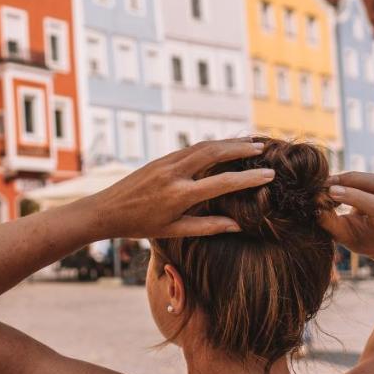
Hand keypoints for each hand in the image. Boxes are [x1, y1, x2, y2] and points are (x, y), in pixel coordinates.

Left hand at [83, 139, 275, 238]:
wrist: (105, 211)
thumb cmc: (139, 226)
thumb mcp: (173, 231)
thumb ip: (207, 227)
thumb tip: (238, 226)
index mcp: (180, 195)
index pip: (222, 183)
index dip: (249, 178)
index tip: (269, 175)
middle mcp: (174, 174)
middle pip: (214, 153)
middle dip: (240, 148)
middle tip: (262, 147)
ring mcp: (165, 163)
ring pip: (202, 146)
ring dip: (226, 142)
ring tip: (248, 142)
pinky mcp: (159, 159)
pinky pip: (190, 148)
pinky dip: (209, 145)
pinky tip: (221, 146)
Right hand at [318, 172, 373, 257]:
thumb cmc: (358, 239)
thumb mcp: (342, 236)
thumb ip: (329, 221)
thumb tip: (315, 201)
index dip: (355, 196)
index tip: (330, 191)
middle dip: (355, 180)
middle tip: (329, 181)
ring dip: (355, 177)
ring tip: (333, 181)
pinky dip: (357, 177)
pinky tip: (341, 181)